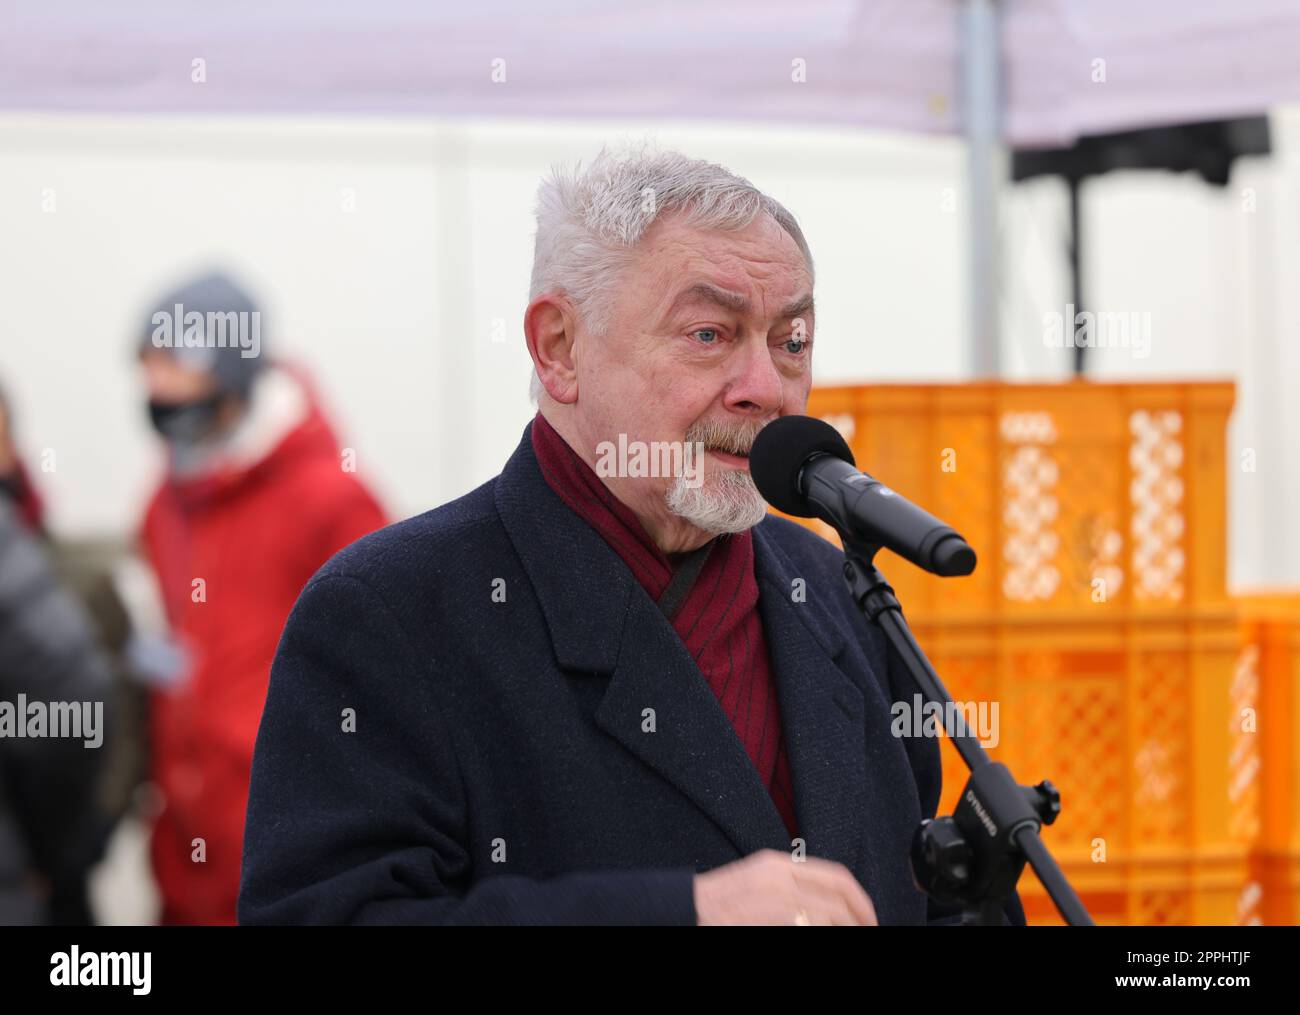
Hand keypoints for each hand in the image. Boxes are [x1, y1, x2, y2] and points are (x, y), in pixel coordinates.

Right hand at [692, 848, 877, 925]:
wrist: (685, 911)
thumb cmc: (717, 905)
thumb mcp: (756, 883)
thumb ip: (788, 887)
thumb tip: (825, 908)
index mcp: (778, 865)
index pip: (835, 876)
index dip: (859, 900)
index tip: (868, 918)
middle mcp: (780, 878)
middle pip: (839, 898)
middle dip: (861, 919)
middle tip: (870, 932)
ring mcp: (775, 901)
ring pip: (831, 918)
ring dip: (846, 930)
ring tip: (854, 936)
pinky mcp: (772, 919)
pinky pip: (810, 926)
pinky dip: (824, 932)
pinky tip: (827, 938)